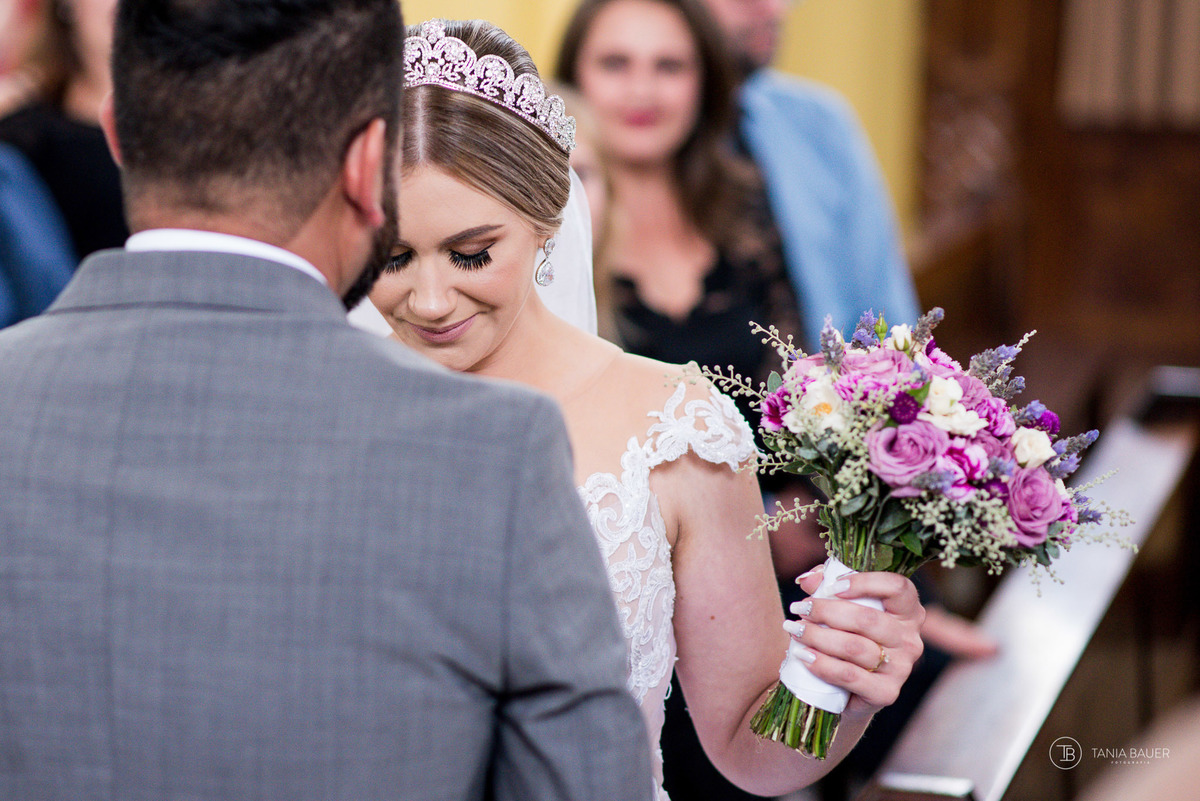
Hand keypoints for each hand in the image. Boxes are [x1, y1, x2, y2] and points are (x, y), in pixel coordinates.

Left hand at [785, 564, 925, 716]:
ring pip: (854, 647)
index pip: (897, 587)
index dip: (864, 582)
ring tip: (794, 630)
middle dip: (826, 611)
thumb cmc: (847, 636)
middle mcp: (910, 639)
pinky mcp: (886, 693)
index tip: (832, 586)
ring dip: (818, 637)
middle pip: (867, 619)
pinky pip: (849, 675)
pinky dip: (822, 664)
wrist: (848, 688)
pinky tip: (803, 656)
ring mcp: (901, 668)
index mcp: (907, 611)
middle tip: (799, 608)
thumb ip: (826, 584)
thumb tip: (808, 580)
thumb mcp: (841, 605)